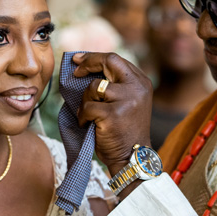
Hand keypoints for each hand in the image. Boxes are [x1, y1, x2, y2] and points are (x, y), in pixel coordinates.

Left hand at [73, 52, 152, 176]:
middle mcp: (137, 87)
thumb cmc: (124, 130)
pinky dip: (83, 116)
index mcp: (141, 82)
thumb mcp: (127, 101)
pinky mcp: (113, 114)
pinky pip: (88, 107)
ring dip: (85, 100)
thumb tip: (84, 67)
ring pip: (93, 87)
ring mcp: (126, 100)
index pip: (116, 60)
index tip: (79, 60)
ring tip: (89, 114)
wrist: (132, 158)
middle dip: (88, 63)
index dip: (94, 58)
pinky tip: (87, 124)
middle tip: (75, 71)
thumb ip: (115, 84)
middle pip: (109, 61)